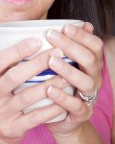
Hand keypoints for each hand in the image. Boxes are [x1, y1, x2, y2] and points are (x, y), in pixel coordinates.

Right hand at [0, 31, 69, 143]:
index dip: (17, 50)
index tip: (38, 40)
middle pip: (14, 77)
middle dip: (37, 64)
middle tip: (57, 53)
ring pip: (26, 97)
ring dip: (48, 85)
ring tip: (65, 75)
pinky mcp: (12, 128)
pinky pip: (34, 118)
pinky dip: (50, 109)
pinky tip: (64, 100)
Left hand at [45, 22, 102, 136]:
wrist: (62, 119)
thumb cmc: (60, 85)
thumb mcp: (64, 64)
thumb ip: (68, 47)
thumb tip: (82, 24)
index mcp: (92, 64)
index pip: (94, 46)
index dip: (81, 35)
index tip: (64, 26)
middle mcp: (94, 78)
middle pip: (90, 60)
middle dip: (71, 46)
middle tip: (51, 36)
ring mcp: (89, 96)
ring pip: (85, 82)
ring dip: (68, 69)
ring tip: (51, 61)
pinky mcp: (81, 113)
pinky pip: (76, 105)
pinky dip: (63, 97)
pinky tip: (49, 89)